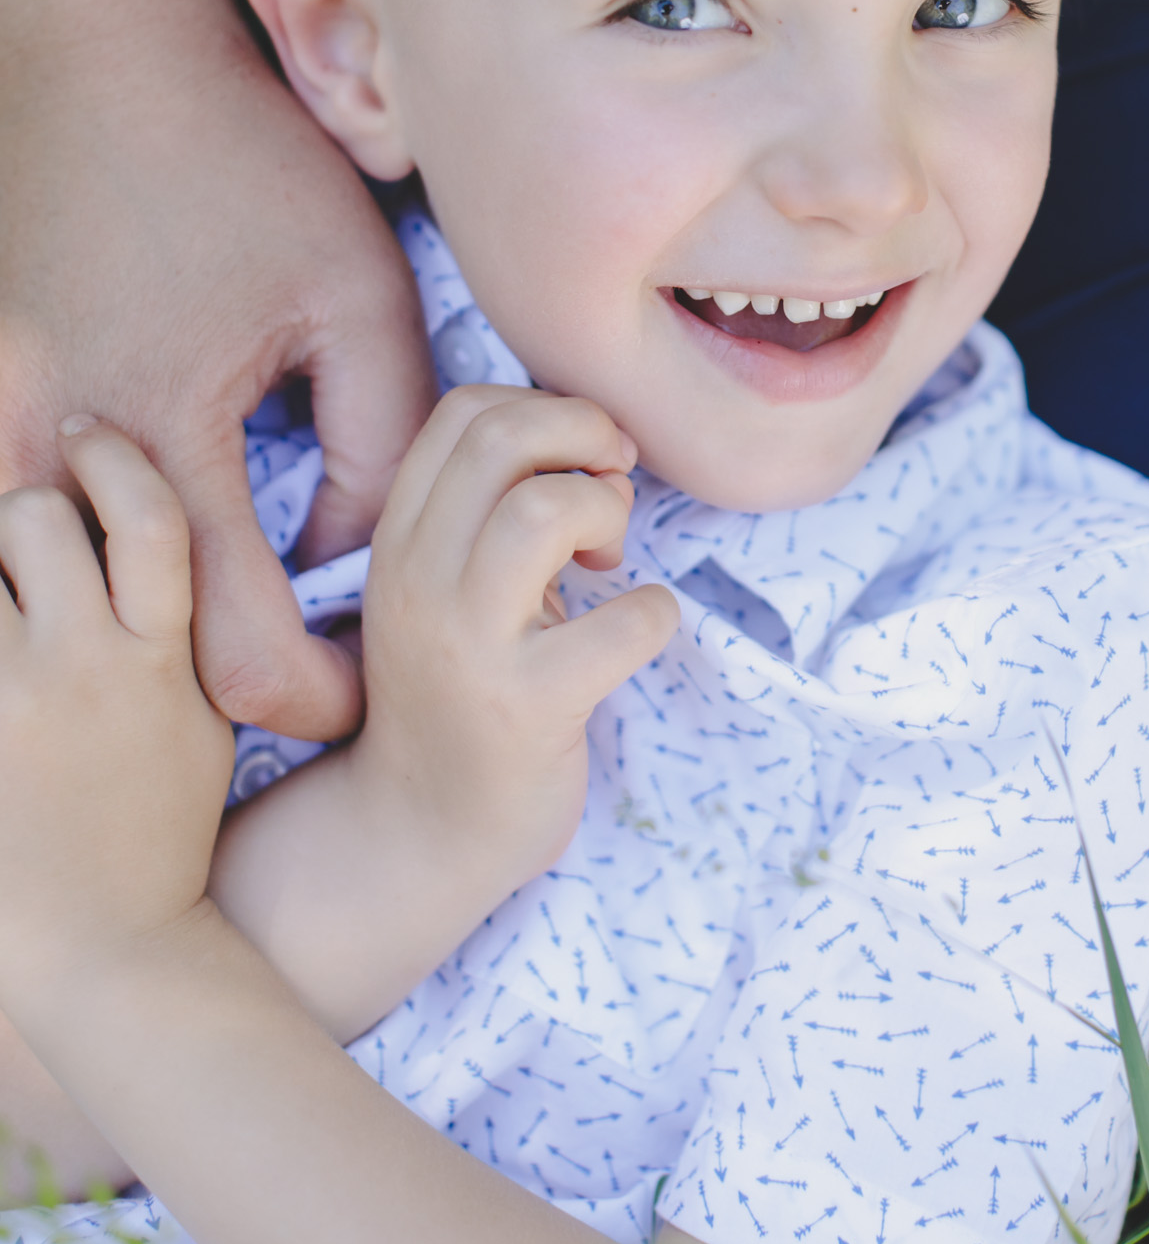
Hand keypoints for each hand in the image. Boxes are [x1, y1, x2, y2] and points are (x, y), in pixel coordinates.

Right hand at [0, 4, 436, 741]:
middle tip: (312, 638)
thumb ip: (382, 441)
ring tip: (241, 577)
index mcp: (164, 428)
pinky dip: (100, 557)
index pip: (238, 655)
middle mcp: (51, 450)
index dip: (317, 694)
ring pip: (74, 602)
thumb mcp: (358, 293)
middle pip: (144, 653)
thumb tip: (352, 557)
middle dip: (237, 671)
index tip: (361, 684)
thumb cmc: (240, 163)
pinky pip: (28, 536)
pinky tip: (162, 515)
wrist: (93, 56)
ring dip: (162, 616)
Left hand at [0, 420, 233, 1006]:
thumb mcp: (203, 729)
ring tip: (2, 599)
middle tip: (18, 545)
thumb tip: (170, 555)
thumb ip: (188, 640)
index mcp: (160, 659)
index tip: (90, 435)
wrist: (107, 953)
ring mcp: (13, 706)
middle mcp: (86, 671)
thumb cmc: (159, 839)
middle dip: (19, 515)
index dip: (117, 458)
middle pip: (35, 519)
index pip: (150, 515)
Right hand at [352, 385, 679, 900]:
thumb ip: (493, 509)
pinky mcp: (528, 709)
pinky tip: (638, 630)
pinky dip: (655, 613)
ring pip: (543, 509)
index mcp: (399, 539)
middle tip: (614, 487)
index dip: (545, 409)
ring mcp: (467, 646)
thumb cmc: (459, 691)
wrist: (416, 833)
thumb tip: (597, 439)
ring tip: (609, 560)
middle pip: (501, 437)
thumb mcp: (449, 586)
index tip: (584, 459)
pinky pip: (623, 623)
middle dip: (586, 435)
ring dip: (607, 511)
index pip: (463, 411)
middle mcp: (417, 580)